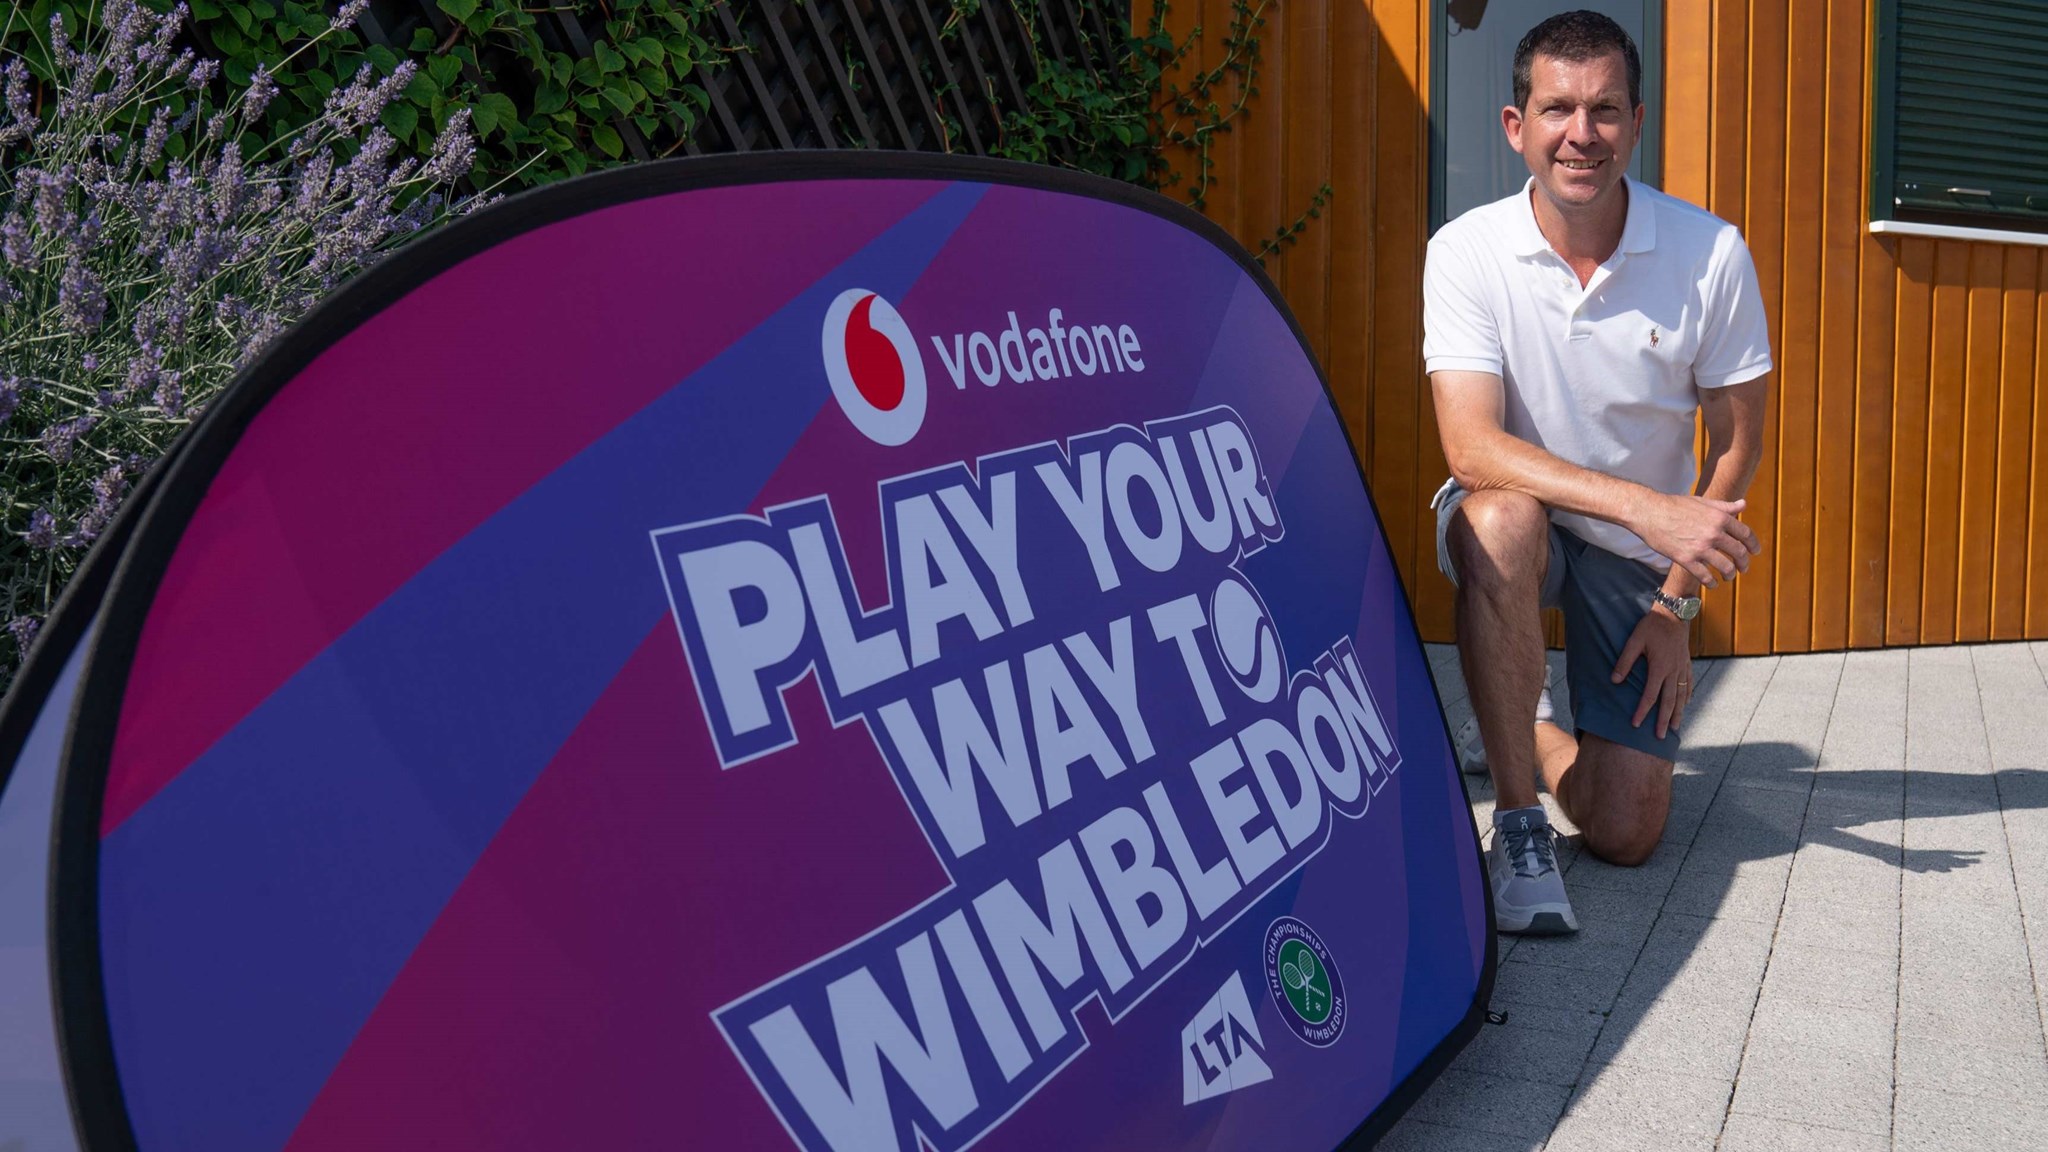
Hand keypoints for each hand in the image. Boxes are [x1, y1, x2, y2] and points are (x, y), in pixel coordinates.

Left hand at [1612, 606, 1691, 738]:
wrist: (1674, 613)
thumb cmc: (1651, 626)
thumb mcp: (1634, 641)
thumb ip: (1624, 662)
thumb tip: (1615, 681)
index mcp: (1659, 668)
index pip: (1649, 696)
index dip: (1642, 711)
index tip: (1635, 724)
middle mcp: (1673, 672)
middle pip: (1669, 702)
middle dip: (1663, 720)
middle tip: (1659, 737)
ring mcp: (1682, 668)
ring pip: (1681, 696)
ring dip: (1678, 713)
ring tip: (1674, 728)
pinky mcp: (1686, 663)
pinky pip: (1688, 684)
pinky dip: (1687, 696)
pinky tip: (1686, 704)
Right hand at [1632, 494, 1760, 587]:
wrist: (1649, 512)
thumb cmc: (1675, 505)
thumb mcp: (1702, 502)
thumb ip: (1724, 506)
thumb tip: (1743, 504)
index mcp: (1719, 518)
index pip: (1745, 534)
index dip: (1753, 544)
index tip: (1755, 551)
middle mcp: (1713, 533)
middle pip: (1738, 552)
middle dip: (1744, 563)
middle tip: (1743, 568)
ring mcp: (1700, 547)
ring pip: (1725, 567)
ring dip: (1730, 574)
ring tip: (1729, 576)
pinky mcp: (1686, 559)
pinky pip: (1705, 576)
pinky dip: (1712, 582)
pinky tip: (1713, 583)